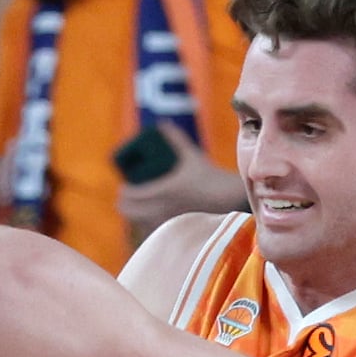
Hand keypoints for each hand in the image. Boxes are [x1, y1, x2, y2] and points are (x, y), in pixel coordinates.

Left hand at [115, 129, 244, 239]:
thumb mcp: (191, 155)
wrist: (231, 200)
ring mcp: (169, 223)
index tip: (124, 187)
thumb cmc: (211, 177)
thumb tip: (162, 123)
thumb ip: (175, 139)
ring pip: (140, 224)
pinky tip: (151, 223)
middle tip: (127, 198)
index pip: (132, 194)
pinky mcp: (178, 233)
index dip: (124, 191)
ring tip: (137, 209)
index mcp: (164, 190)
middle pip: (130, 212)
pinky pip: (155, 233)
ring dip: (136, 217)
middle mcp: (163, 209)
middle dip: (125, 204)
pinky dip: (149, 228)